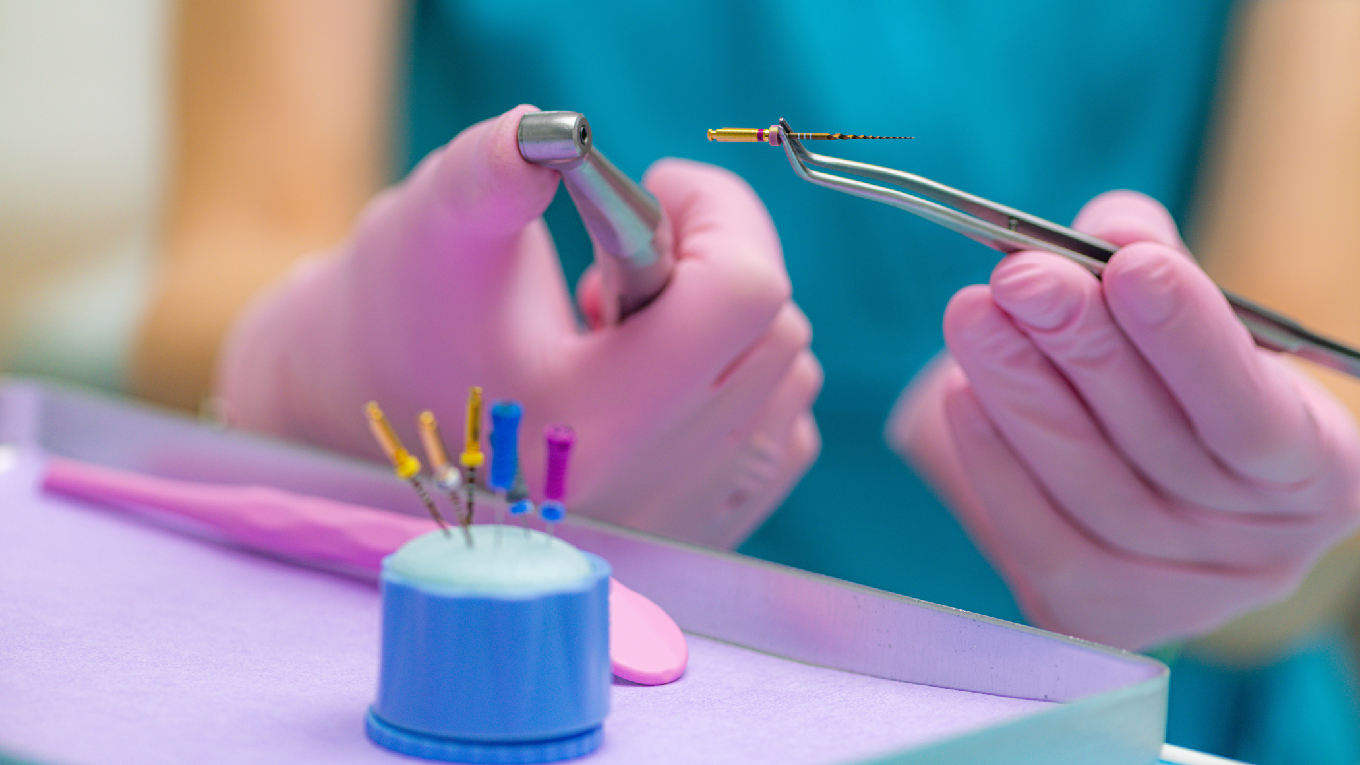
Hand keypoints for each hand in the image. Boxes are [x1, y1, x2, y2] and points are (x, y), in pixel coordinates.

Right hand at [217, 105, 820, 547]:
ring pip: (790, 379)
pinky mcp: (699, 531)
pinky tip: (657, 374)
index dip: (717, 210)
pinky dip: (743, 379)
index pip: (743, 295)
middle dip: (718, 259)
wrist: (369, 420)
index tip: (656, 187)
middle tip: (626, 258)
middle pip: (777, 330)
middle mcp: (647, 494)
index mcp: (585, 424)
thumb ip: (491, 168)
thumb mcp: (432, 227)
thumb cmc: (396, 313)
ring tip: (626, 328)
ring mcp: (680, 522)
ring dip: (730, 323)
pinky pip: (786, 431)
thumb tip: (552, 133)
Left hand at [888, 191, 1359, 649]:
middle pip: (1162, 447)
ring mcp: (1183, 594)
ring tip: (974, 318)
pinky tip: (960, 395)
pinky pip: (1041, 538)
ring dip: (1023, 396)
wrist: (1144, 479)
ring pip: (1094, 490)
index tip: (1128, 266)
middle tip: (1019, 279)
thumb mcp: (1186, 320)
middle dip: (1083, 350)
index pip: (1253, 411)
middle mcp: (1263, 547)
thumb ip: (1151, 262)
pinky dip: (995, 463)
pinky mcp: (1100, 613)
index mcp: (1319, 471)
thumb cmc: (1181, 385)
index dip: (1191, 340)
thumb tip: (1109, 228)